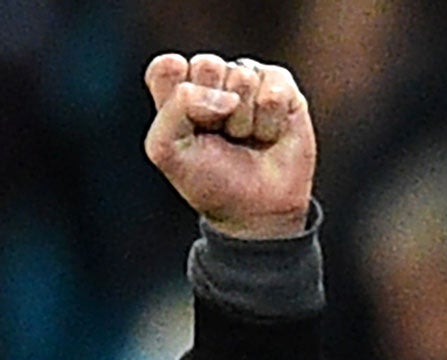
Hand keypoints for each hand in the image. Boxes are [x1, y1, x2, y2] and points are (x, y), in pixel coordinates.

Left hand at [143, 53, 314, 240]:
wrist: (254, 209)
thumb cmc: (208, 180)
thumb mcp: (166, 151)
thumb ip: (175, 109)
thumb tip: (229, 96)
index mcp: (178, 91)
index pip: (165, 67)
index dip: (176, 98)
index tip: (187, 130)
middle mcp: (212, 79)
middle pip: (205, 64)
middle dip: (210, 109)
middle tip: (218, 135)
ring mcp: (247, 78)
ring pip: (242, 78)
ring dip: (242, 122)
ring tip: (243, 139)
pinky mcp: (281, 85)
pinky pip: (274, 90)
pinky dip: (269, 123)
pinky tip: (268, 135)